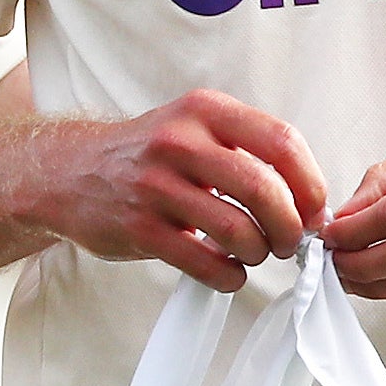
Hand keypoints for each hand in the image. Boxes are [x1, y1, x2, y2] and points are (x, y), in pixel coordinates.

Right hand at [20, 89, 327, 291]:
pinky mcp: (139, 228)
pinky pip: (204, 262)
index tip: (315, 210)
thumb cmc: (149, 155)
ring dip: (259, 252)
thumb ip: (248, 151)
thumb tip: (310, 201)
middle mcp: (179, 141)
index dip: (310, 183)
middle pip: (264, 188)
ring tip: (255, 253)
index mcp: (204, 111)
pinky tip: (228, 271)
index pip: (282, 141)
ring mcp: (155, 185)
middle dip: (290, 226)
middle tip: (291, 242)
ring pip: (237, 230)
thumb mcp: (195, 126)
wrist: (71, 171)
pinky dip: (229, 275)